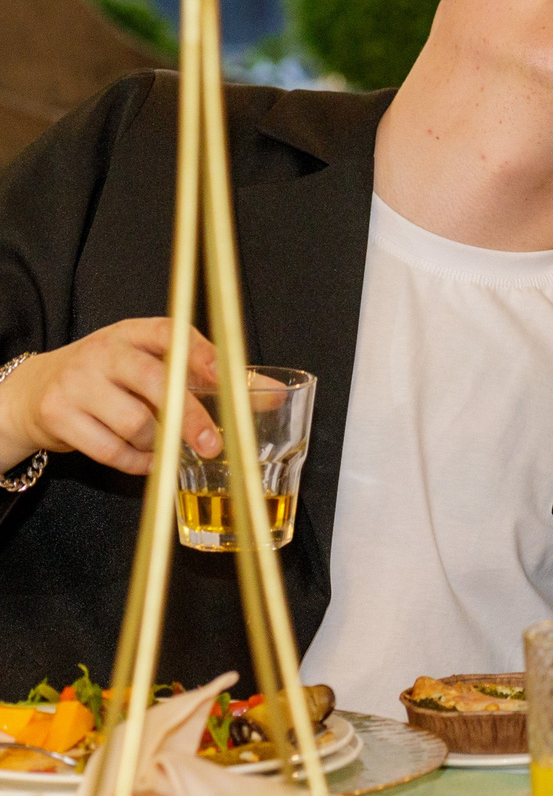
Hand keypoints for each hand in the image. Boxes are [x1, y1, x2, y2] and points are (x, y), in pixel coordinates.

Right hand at [0, 319, 222, 475]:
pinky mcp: (58, 415)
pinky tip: (147, 460)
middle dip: (191, 416)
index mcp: (133, 333)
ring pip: (135, 423)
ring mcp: (77, 382)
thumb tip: (274, 395)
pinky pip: (110, 450)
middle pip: (156, 381)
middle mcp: (104, 352)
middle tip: (213, 444)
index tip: (224, 379)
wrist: (36, 390)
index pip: (170, 334)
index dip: (200, 354)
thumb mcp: (153, 363)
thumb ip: (211, 379)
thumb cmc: (112, 377)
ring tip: (165, 446)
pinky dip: (137, 463)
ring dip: (159, 443)